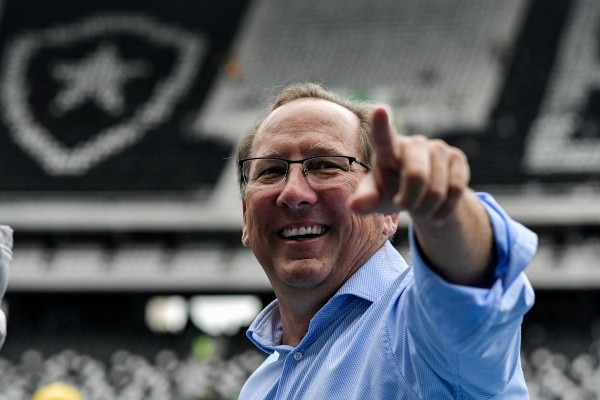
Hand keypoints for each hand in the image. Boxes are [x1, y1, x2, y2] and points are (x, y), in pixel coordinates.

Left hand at [348, 106, 470, 223]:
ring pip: (437, 189)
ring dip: (427, 209)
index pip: (383, 137)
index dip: (381, 124)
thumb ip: (365, 201)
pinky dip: (445, 209)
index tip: (379, 109)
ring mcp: (437, 147)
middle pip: (417, 177)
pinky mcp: (457, 157)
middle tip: (404, 207)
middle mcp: (413, 143)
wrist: (421, 196)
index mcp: (387, 150)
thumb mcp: (375, 199)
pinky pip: (456, 190)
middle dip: (410, 201)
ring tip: (420, 208)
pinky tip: (437, 211)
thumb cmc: (390, 193)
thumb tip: (354, 206)